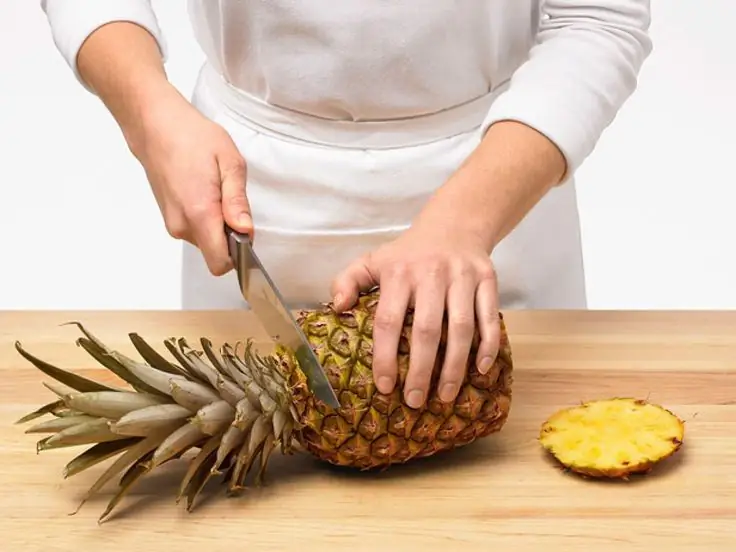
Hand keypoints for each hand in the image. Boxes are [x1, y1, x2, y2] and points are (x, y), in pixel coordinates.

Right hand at [126, 88, 252, 274]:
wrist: (155, 125)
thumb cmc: (192, 137)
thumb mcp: (229, 163)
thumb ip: (237, 201)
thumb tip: (245, 231)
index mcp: (199, 213)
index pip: (220, 263)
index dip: (239, 254)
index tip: (245, 232)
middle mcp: (182, 224)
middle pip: (215, 253)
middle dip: (230, 236)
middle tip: (230, 199)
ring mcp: (172, 222)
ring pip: (206, 241)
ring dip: (217, 225)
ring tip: (215, 190)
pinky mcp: (169, 217)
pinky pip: (195, 230)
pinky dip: (206, 218)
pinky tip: (204, 191)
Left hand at [330, 224, 500, 408]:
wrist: (454, 225)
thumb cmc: (409, 253)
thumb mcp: (373, 260)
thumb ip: (348, 280)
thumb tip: (337, 307)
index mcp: (399, 273)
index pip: (389, 321)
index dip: (386, 357)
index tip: (385, 387)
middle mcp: (431, 274)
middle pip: (427, 331)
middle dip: (421, 371)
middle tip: (415, 401)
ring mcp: (462, 277)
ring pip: (461, 328)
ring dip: (454, 367)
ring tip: (445, 395)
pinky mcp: (487, 279)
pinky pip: (489, 317)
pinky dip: (487, 345)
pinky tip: (479, 369)